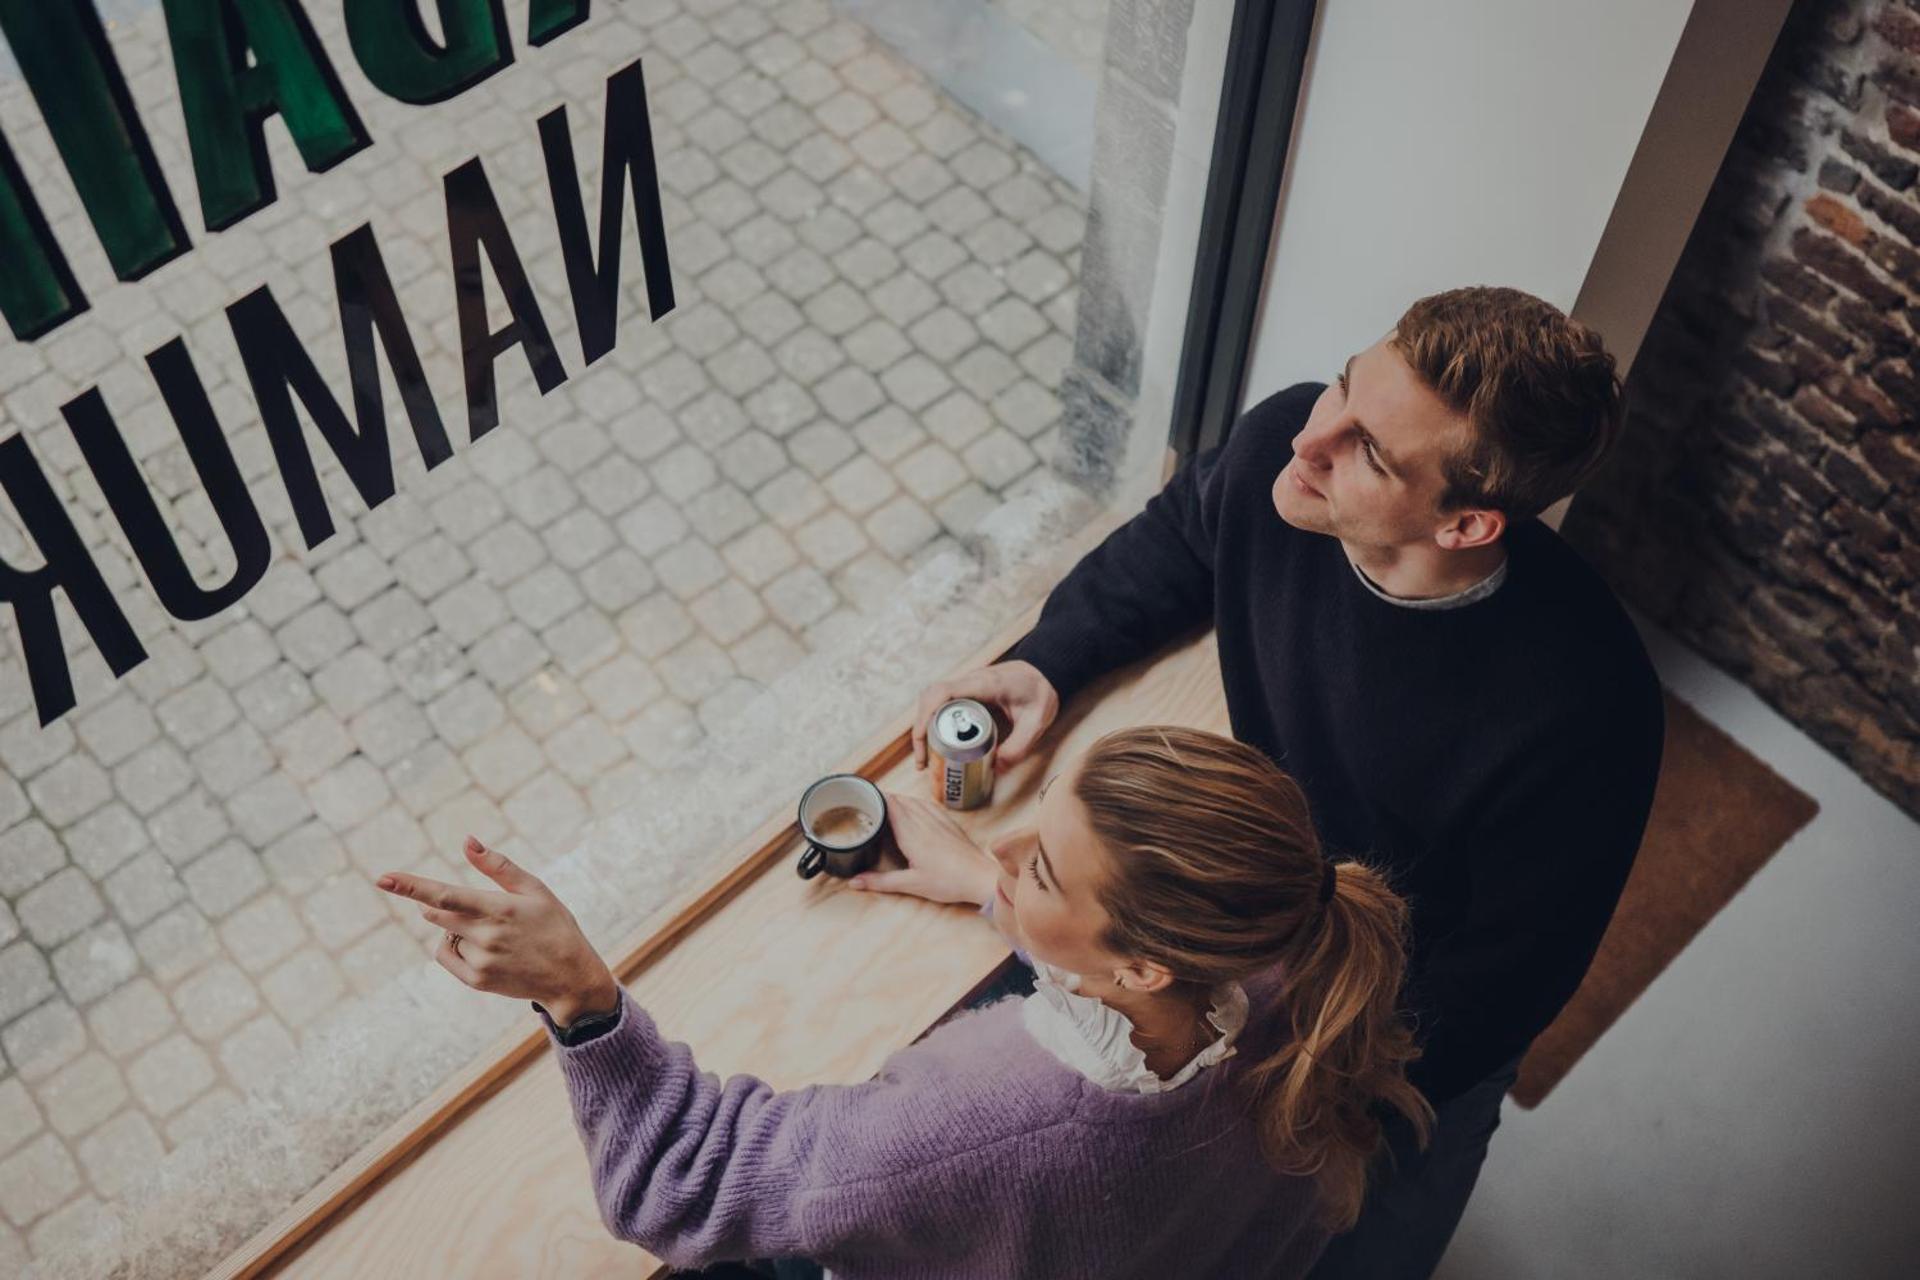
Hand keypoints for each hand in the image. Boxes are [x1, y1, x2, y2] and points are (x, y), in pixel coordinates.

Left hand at [375, 836, 620, 1027]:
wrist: (570, 976)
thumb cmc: (553, 924)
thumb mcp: (534, 889)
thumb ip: (497, 865)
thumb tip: (467, 841)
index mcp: (498, 908)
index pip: (444, 895)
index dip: (411, 886)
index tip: (382, 878)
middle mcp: (485, 936)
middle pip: (437, 914)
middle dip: (443, 906)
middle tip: (479, 910)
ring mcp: (479, 961)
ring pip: (445, 935)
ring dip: (458, 929)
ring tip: (497, 937)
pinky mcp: (476, 980)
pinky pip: (446, 956)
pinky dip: (455, 947)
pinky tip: (485, 950)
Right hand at [851, 793, 998, 905]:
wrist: (980, 877)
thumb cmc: (949, 881)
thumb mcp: (911, 884)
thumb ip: (881, 882)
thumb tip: (854, 882)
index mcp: (911, 833)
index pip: (890, 804)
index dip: (875, 796)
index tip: (861, 795)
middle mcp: (924, 821)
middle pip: (900, 800)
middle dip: (883, 798)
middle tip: (868, 802)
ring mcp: (939, 819)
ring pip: (914, 800)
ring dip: (899, 799)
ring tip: (886, 804)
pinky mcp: (949, 823)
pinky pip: (928, 805)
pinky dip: (915, 803)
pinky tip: (914, 808)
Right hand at [911, 660, 1058, 772]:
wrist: (1046, 669)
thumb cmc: (1040, 690)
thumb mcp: (1036, 722)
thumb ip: (1019, 746)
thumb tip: (995, 769)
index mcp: (984, 684)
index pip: (944, 692)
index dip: (926, 714)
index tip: (922, 739)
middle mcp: (970, 681)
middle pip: (931, 698)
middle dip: (920, 727)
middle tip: (923, 759)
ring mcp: (967, 684)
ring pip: (933, 700)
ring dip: (924, 725)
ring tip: (927, 755)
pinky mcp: (968, 690)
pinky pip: (943, 703)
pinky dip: (934, 721)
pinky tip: (939, 743)